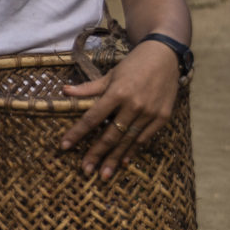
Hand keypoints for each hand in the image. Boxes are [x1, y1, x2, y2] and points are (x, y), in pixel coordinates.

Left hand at [59, 41, 180, 179]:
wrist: (166, 55)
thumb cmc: (134, 64)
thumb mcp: (111, 74)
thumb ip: (89, 88)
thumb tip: (65, 91)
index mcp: (117, 92)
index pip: (92, 118)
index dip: (77, 133)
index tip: (64, 146)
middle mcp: (134, 105)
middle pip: (110, 135)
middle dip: (96, 154)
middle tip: (85, 170)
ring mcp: (149, 112)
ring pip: (128, 141)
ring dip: (114, 159)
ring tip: (103, 175)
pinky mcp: (162, 117)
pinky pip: (145, 138)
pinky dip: (133, 151)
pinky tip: (124, 162)